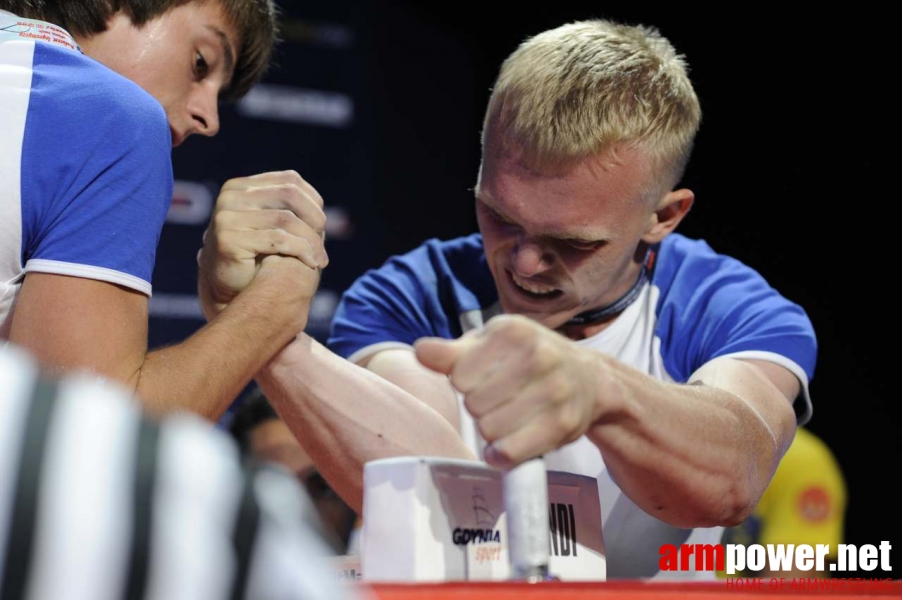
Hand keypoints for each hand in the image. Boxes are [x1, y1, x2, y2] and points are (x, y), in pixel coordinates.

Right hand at [197, 170, 327, 318]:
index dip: (313, 202)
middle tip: (323, 243)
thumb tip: (319, 203)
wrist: (226, 287)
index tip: (323, 226)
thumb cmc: (253, 257)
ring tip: (321, 259)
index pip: (290, 181)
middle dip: (315, 218)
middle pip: (289, 194)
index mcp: (240, 187)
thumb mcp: (269, 225)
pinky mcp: (229, 239)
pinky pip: (279, 240)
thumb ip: (287, 209)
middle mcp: (231, 197)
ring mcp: (227, 217)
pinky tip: (311, 263)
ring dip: (311, 241)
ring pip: (286, 219)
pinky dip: (302, 250)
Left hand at [414, 314, 601, 468]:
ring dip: (491, 430)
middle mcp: (538, 355)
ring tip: (507, 417)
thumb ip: (453, 353)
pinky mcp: (563, 424)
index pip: (459, 375)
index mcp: (513, 330)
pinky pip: (509, 450)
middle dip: (479, 406)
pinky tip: (505, 446)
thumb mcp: (491, 346)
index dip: (465, 383)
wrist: (589, 380)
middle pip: (473, 403)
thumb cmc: (529, 359)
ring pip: (488, 429)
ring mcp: (554, 390)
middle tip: (499, 400)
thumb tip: (420, 351)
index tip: (484, 378)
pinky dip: (501, 454)